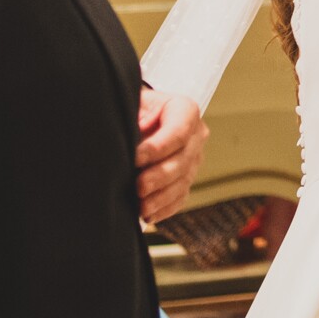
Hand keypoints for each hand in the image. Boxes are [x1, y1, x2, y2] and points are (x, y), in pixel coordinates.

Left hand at [136, 90, 208, 222]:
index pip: (179, 131)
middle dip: (159, 176)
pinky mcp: (186, 179)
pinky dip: (164, 209)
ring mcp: (194, 160)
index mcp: (185, 111)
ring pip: (182, 183)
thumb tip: (121, 138)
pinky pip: (180, 198)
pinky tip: (147, 214)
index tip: (134, 158)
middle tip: (138, 186)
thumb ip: (132, 115)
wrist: (142, 118)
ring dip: (161, 197)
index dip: (157, 148)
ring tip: (140, 206)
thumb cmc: (136, 109)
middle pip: (182, 161)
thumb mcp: (135, 103)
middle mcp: (196, 135)